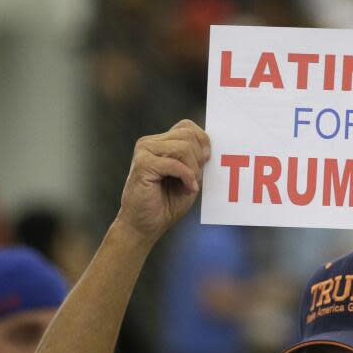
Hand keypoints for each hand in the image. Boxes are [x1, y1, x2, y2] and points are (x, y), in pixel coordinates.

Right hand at [115, 119, 209, 242]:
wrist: (145, 226)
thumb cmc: (166, 204)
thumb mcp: (190, 178)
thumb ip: (197, 160)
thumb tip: (210, 147)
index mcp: (160, 143)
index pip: (187, 126)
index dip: (202, 140)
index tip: (206, 161)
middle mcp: (149, 143)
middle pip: (188, 135)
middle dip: (198, 159)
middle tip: (196, 179)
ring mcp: (144, 151)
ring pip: (183, 147)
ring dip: (193, 169)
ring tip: (189, 186)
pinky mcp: (143, 164)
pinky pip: (175, 164)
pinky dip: (187, 177)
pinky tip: (188, 189)